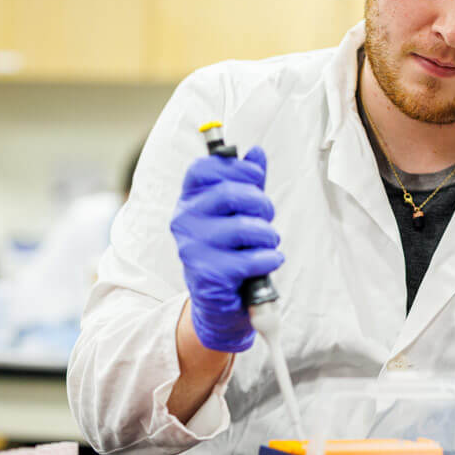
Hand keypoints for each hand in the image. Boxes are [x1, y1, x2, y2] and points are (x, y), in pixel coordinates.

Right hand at [171, 146, 283, 351]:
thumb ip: (248, 182)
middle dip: (261, 203)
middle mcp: (184, 220)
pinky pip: (249, 259)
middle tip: (268, 216)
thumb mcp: (239, 212)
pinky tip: (269, 260)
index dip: (236, 167)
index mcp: (190, 200)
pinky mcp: (207, 274)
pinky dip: (269, 258)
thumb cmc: (231, 250)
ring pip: (243, 227)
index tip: (256, 178)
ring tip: (269, 242)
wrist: (220, 302)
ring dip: (268, 234)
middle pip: (228, 194)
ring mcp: (192, 248)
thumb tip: (256, 152)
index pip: (203, 168)